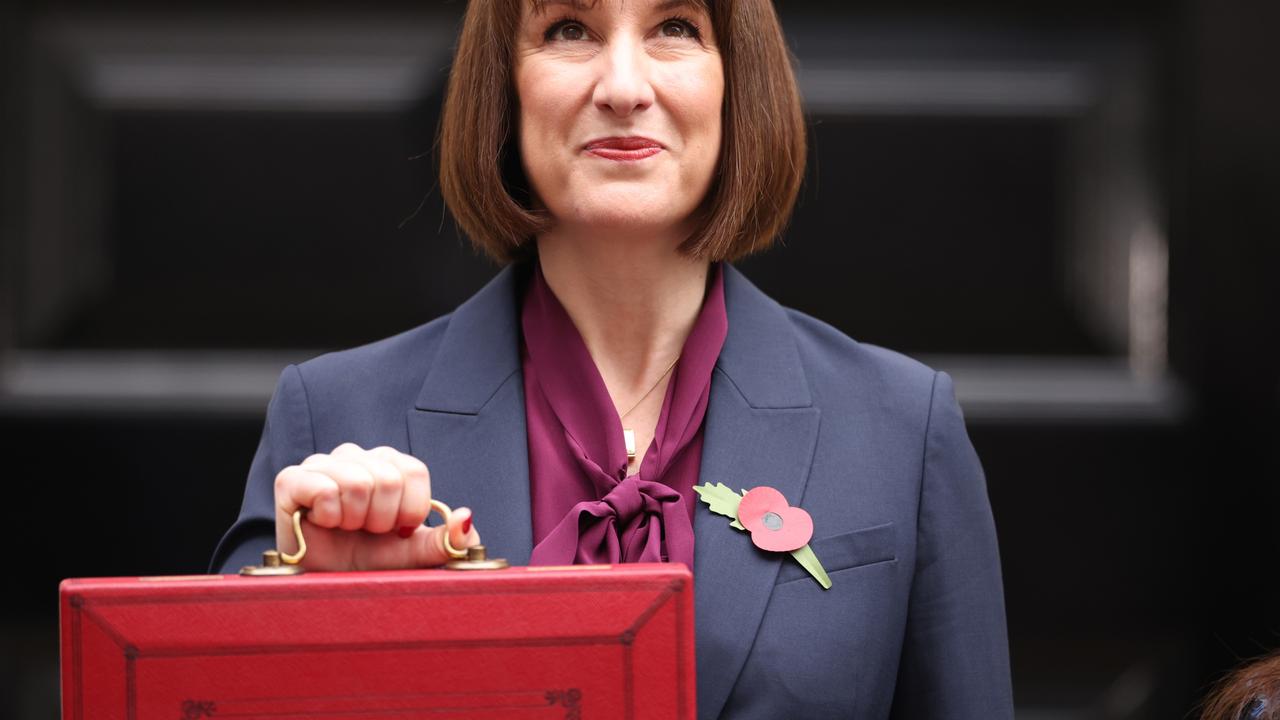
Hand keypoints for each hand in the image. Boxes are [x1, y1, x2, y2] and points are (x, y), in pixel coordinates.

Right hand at [273, 443, 479, 570]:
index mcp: (389, 465)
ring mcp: (322, 464)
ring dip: (355, 520)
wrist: (324, 585)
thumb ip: (446, 540)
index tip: (397, 530)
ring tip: (345, 529)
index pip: (414, 470)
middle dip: (382, 520)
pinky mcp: (291, 479)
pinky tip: (322, 524)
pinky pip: (324, 489)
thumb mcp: (413, 555)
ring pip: (358, 483)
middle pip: (388, 478)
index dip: (411, 509)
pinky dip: (329, 517)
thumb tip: (466, 518)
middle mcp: (356, 456)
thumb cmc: (368, 564)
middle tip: (366, 533)